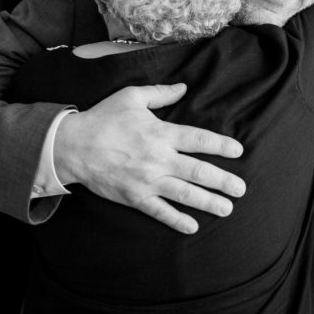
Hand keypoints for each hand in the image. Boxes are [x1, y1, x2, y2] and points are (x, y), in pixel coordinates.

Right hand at [54, 83, 246, 234]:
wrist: (72, 146)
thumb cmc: (103, 118)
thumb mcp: (131, 96)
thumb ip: (160, 93)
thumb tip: (184, 87)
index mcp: (160, 133)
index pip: (198, 139)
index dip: (221, 145)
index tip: (238, 152)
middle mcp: (158, 158)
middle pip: (198, 171)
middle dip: (223, 181)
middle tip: (241, 189)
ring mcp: (147, 180)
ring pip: (184, 194)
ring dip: (208, 202)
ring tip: (227, 208)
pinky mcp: (135, 197)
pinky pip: (160, 211)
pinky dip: (177, 220)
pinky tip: (193, 226)